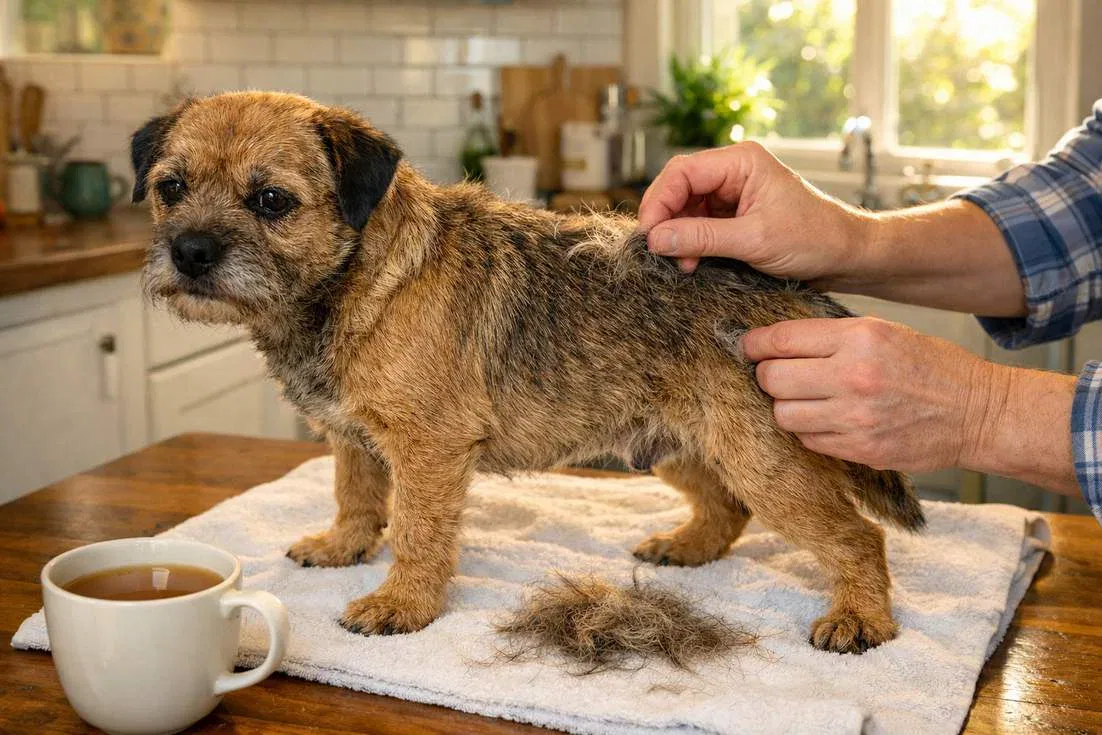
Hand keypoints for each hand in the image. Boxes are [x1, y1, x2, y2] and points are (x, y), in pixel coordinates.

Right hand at [638, 142, 871, 281]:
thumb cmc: (815, 238)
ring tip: (682, 264)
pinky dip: (690, 244)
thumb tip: (656, 239)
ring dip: (677, 236)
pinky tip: (692, 263)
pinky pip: (698, 224)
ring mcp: (733, 194)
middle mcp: (733, 172)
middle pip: (678, 188)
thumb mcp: (755, 240)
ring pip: (684, 208)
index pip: (682, 172)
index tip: (648, 236)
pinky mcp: (734, 216)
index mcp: (741, 161)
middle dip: (665, 220)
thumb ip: (702, 237)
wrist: (848, 256)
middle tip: (658, 253)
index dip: (658, 202)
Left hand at [741, 316, 1000, 472]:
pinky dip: (810, 431)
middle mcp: (854, 376)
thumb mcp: (884, 332)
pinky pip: (809, 441)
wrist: (978, 413)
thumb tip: (774, 342)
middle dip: (767, 377)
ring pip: (784, 414)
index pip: (782, 339)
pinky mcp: (860, 450)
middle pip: (772, 379)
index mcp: (860, 338)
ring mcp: (855, 417)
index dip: (755, 344)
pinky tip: (828, 420)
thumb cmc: (930, 366)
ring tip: (805, 400)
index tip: (746, 346)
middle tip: (778, 376)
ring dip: (786, 407)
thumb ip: (831, 337)